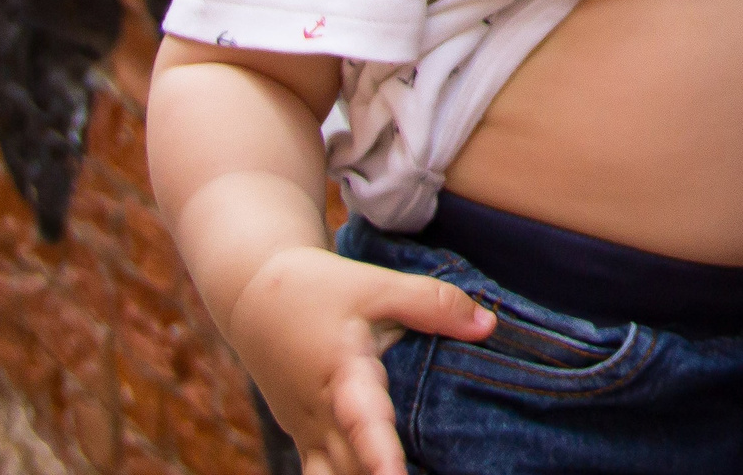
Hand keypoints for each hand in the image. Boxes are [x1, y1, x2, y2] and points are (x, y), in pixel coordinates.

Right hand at [229, 244, 495, 474]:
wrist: (254, 298)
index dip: (379, 455)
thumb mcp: (377, 285)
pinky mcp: (304, 438)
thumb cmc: (320, 290)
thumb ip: (432, 304)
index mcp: (340, 373)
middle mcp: (319, 414)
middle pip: (347, 468)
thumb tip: (488, 326)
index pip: (361, 420)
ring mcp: (307, 432)